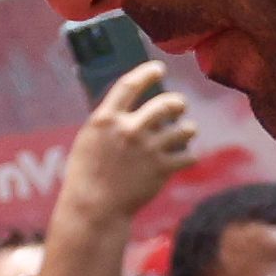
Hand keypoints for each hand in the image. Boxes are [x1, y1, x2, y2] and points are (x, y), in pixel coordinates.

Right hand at [63, 58, 195, 224]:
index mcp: (106, 119)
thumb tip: (131, 108)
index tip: (159, 68)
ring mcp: (148, 149)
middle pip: (166, 104)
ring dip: (188, 128)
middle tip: (180, 105)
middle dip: (178, 102)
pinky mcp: (162, 169)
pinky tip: (184, 157)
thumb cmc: (86, 174)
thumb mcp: (89, 140)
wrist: (94, 207)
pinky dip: (188, 155)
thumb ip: (109, 122)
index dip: (147, 73)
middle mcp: (129, 129)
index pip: (130, 85)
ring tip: (187, 130)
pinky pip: (189, 155)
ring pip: (185, 129)